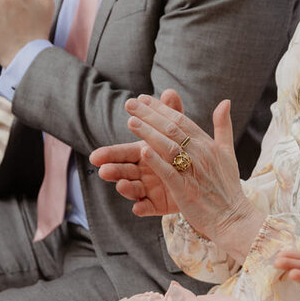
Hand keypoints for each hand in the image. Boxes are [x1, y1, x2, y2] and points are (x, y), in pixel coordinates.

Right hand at [90, 89, 185, 215]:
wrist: (203, 181)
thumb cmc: (184, 153)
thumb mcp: (179, 134)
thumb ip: (172, 114)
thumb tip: (170, 92)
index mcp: (145, 153)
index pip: (125, 152)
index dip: (111, 154)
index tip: (97, 155)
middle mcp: (144, 170)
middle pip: (125, 170)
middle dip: (114, 170)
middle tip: (101, 170)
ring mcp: (150, 188)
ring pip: (134, 188)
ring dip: (126, 188)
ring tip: (121, 186)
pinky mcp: (159, 204)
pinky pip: (150, 207)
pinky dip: (143, 208)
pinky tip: (138, 208)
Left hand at [120, 92, 255, 242]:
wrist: (234, 217)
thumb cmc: (228, 186)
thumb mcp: (227, 152)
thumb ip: (223, 126)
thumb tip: (225, 101)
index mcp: (207, 144)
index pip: (181, 120)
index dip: (161, 108)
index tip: (143, 98)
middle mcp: (201, 154)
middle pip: (172, 129)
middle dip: (149, 115)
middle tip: (130, 104)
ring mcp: (193, 172)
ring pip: (168, 147)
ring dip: (149, 133)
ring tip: (131, 121)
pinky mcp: (186, 191)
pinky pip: (170, 173)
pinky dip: (157, 161)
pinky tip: (143, 151)